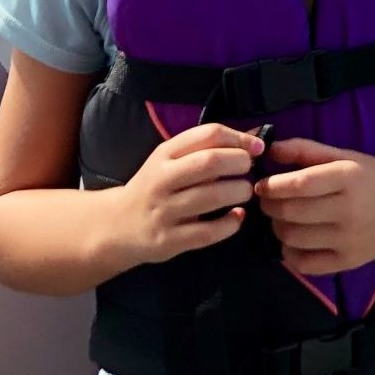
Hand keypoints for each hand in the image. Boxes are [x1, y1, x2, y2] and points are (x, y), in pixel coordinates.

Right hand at [108, 123, 259, 267]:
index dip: (239, 138)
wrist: (116, 225)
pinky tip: (237, 216)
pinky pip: (207, 232)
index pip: (207, 134)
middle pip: (210, 163)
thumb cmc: (155, 187)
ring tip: (245, 192)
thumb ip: (208, 149)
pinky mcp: (168, 240)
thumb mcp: (172, 161)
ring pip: (211, 196)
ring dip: (239, 191)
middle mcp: (162, 180)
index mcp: (164, 154)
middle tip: (250, 169)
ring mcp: (163, 211)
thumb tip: (256, 137)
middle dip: (240, 162)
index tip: (257, 147)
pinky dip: (230, 223)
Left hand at [258, 138, 374, 275]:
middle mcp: (348, 211)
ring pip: (292, 238)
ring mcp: (347, 240)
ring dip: (277, 227)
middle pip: (292, 213)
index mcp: (349, 178)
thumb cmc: (373, 178)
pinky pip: (303, 264)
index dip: (273, 185)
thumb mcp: (345, 156)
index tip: (262, 184)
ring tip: (282, 218)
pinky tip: (294, 240)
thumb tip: (270, 150)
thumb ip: (307, 150)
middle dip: (269, 206)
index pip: (300, 184)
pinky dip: (289, 252)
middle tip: (267, 201)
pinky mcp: (346, 263)